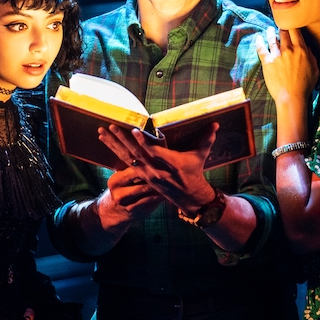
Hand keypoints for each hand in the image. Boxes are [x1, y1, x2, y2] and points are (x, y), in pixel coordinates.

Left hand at [99, 122, 217, 212]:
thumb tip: (216, 124)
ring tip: (103, 132)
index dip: (144, 142)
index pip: (155, 153)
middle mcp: (157, 170)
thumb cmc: (194, 172)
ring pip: (127, 158)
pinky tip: (106, 142)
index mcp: (172, 164)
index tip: (133, 131)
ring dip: (114, 144)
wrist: (189, 196)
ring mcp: (147, 174)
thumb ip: (206, 139)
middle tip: (111, 127)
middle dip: (122, 140)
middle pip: (136, 154)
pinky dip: (115, 151)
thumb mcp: (200, 156)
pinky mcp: (142, 176)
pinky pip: (125, 162)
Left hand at [255, 27, 318, 104]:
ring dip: (270, 32)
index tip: (290, 23)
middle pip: (284, 32)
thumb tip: (307, 48)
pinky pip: (261, 48)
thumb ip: (311, 56)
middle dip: (281, 27)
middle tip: (279, 25)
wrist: (292, 97)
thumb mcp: (315, 69)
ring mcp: (277, 55)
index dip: (292, 25)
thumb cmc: (305, 86)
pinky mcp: (267, 62)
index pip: (296, 31)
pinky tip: (258, 37)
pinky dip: (259, 41)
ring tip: (269, 29)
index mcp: (302, 50)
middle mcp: (289, 50)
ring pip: (272, 38)